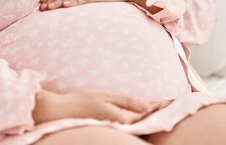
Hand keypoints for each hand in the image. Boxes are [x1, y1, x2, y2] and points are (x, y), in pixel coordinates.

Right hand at [32, 89, 161, 124]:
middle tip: (163, 104)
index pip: (144, 115)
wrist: (60, 112)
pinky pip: (124, 124)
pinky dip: (131, 119)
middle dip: (150, 113)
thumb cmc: (81, 101)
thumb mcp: (105, 97)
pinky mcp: (106, 127)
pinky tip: (134, 114)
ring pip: (132, 123)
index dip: (155, 108)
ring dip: (141, 116)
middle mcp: (118, 126)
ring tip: (151, 109)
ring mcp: (112, 128)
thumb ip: (127, 102)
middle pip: (140, 121)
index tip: (166, 102)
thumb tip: (148, 107)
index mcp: (120, 118)